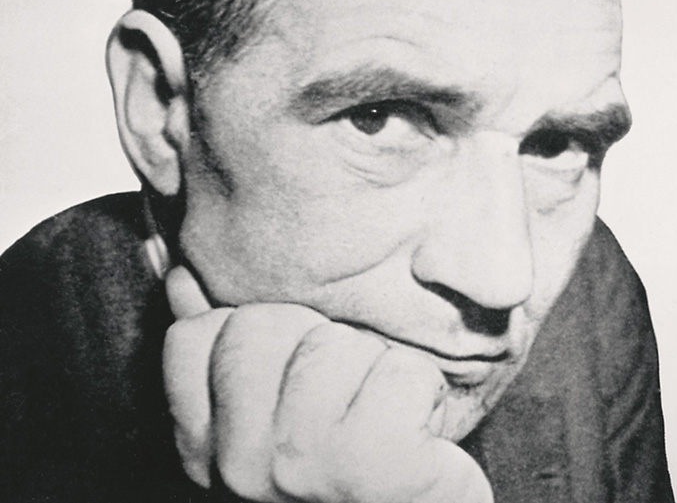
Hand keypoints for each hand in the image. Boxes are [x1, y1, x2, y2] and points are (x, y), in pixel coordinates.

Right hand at [163, 266, 492, 502]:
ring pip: (336, 343)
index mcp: (212, 446)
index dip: (262, 334)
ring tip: (383, 412)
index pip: (194, 337)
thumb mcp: (281, 402)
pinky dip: (424, 389)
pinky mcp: (374, 465)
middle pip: (264, 326)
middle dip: (322, 343)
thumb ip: (227, 344)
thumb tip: (182, 280)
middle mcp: (242, 464)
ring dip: (377, 367)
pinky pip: (402, 371)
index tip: (298, 376)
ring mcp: (302, 464)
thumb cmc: (353, 457)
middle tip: (348, 397)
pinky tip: (418, 430)